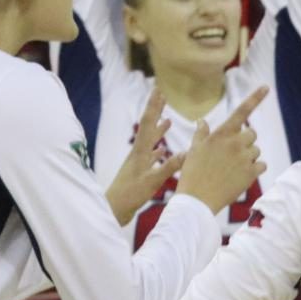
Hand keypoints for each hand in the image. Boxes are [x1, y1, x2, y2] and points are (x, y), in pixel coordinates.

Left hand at [105, 88, 187, 225]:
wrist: (113, 209)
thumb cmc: (130, 195)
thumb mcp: (152, 181)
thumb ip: (169, 167)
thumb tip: (187, 152)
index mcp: (140, 151)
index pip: (148, 123)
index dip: (154, 106)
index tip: (158, 90)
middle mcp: (138, 153)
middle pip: (148, 127)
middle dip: (155, 110)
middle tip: (162, 95)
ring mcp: (138, 162)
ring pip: (150, 141)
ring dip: (158, 129)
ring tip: (168, 119)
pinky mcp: (139, 171)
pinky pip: (151, 156)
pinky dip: (158, 149)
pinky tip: (163, 149)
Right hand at [175, 86, 268, 212]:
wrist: (197, 200)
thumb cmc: (191, 173)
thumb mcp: (193, 150)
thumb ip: (201, 134)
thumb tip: (202, 121)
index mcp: (221, 134)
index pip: (241, 111)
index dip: (255, 98)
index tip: (266, 87)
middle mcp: (235, 143)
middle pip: (252, 134)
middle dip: (245, 141)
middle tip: (232, 154)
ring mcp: (244, 158)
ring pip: (256, 151)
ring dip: (249, 157)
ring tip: (232, 168)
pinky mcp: (251, 174)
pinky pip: (261, 165)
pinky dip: (255, 169)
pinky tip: (241, 176)